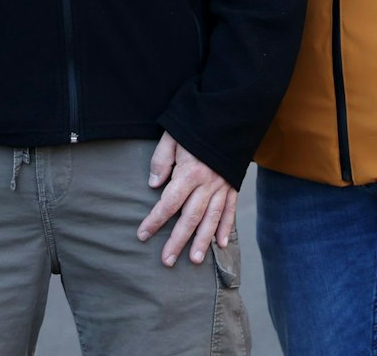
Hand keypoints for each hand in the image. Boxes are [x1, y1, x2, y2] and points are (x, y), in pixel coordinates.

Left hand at [136, 134, 236, 267]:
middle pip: (190, 217)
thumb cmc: (195, 126)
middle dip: (178, 240)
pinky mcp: (233, 185)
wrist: (228, 115)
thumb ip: (161, 161)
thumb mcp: (172, 137)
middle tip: (167, 261)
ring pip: (211, 218)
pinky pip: (230, 210)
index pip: (169, 203)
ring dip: (202, 241)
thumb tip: (153, 185)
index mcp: (190, 172)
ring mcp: (222, 186)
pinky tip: (221, 244)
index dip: (155, 220)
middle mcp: (207, 184)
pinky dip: (226, 227)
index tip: (143, 235)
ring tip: (194, 260)